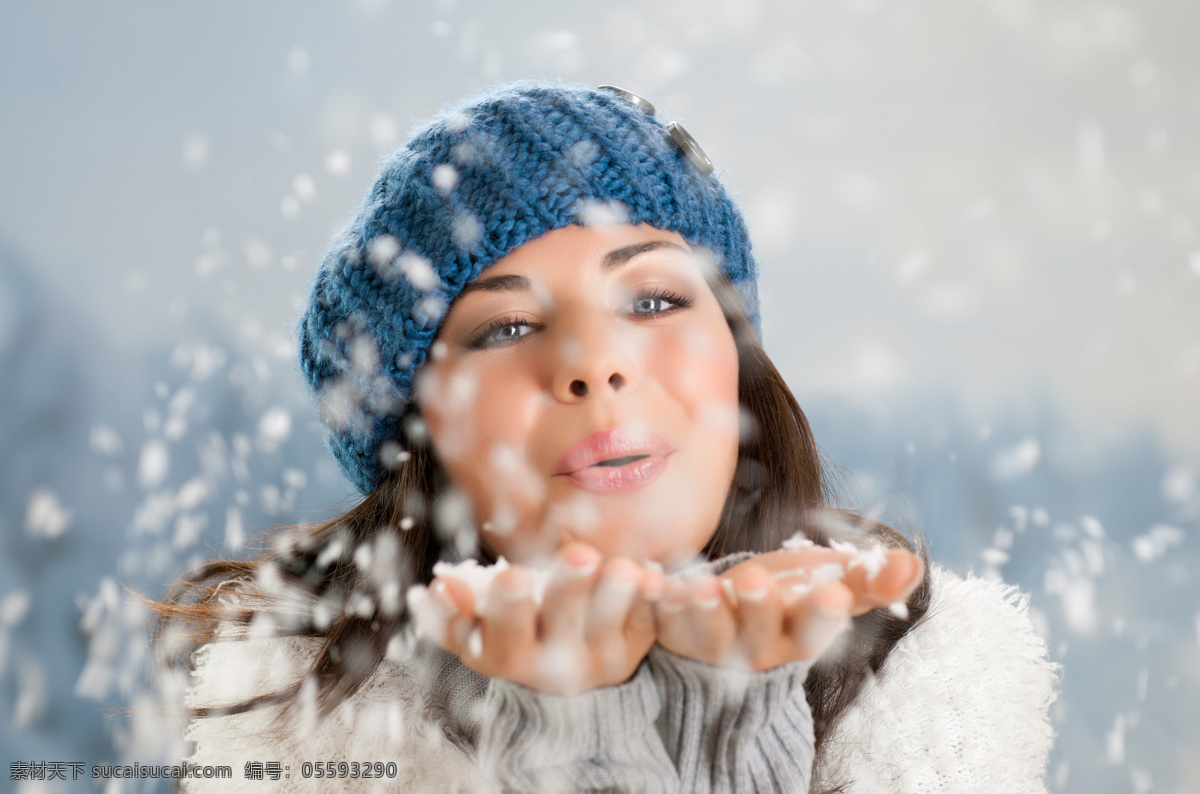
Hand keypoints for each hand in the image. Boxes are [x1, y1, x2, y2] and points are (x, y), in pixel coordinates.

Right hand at [418, 543, 663, 694]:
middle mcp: (552, 666)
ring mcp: (598, 658)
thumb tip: (439, 586)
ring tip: (623, 569)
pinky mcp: (636, 645)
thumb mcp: (478, 627)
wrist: (566, 665)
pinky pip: (646, 620)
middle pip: (561, 630)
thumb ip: (456, 609)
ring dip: (616, 597)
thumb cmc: (512, 629)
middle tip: (579, 556)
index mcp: (505, 656)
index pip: (501, 639)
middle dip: (568, 592)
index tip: (512, 575)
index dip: (506, 610)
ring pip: (608, 628)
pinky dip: (650, 598)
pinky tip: (655, 576)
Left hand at [654, 546, 922, 671]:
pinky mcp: (669, 630)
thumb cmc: (790, 593)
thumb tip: (912, 564)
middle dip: (757, 609)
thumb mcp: (828, 582)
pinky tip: (648, 579)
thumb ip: (869, 578)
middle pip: (756, 636)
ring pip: (704, 633)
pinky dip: (651, 601)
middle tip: (755, 579)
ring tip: (699, 585)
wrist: (732, 610)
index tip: (835, 593)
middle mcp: (754, 648)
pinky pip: (657, 620)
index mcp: (797, 636)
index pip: (814, 633)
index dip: (822, 616)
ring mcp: (709, 642)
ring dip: (700, 610)